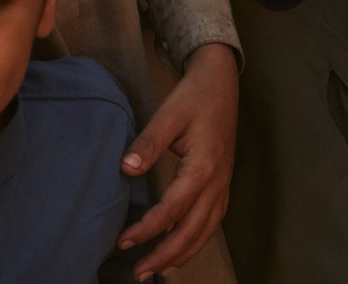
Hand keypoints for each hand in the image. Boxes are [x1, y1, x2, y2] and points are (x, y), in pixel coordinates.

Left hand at [118, 43, 237, 279]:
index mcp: (204, 166)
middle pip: (192, 230)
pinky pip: (212, 222)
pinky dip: (196, 241)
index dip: (148, 229)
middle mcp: (217, 182)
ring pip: (206, 231)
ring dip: (182, 254)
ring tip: (158, 272)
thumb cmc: (195, 97)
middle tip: (138, 272)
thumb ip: (149, 142)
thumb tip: (126, 168)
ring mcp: (223, 185)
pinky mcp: (222, 184)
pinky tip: (182, 250)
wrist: (221, 82)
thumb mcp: (169, 113)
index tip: (124, 241)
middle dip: (165, 255)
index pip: (173, 209)